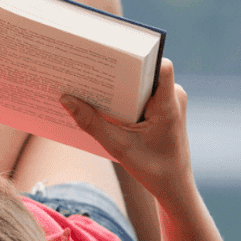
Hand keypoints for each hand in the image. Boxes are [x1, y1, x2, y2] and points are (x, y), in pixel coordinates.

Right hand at [60, 58, 191, 197]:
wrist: (174, 188)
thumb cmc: (154, 170)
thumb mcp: (119, 147)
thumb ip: (92, 123)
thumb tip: (66, 99)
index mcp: (169, 103)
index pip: (160, 65)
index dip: (138, 55)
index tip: (111, 52)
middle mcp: (172, 97)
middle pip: (144, 71)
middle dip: (117, 70)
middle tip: (88, 65)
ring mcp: (169, 102)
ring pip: (141, 83)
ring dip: (118, 84)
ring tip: (89, 83)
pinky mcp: (162, 108)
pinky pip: (140, 95)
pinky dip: (122, 97)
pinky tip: (101, 102)